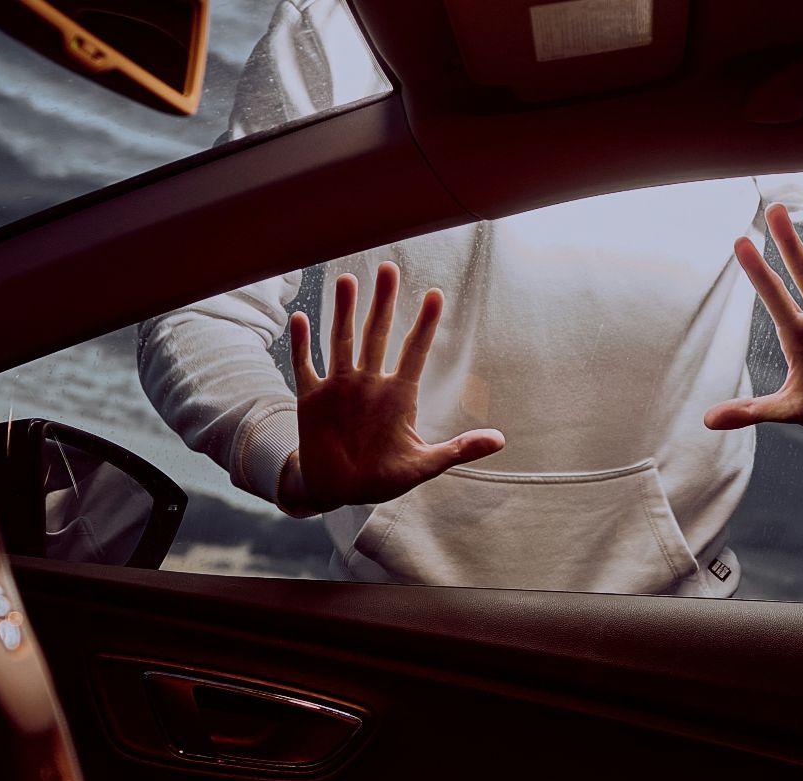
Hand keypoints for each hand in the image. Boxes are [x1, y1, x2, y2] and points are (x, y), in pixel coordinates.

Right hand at [279, 262, 503, 513]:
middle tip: (388, 267)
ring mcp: (340, 388)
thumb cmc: (382, 477)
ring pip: (342, 340)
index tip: (437, 295)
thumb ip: (458, 450)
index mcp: (398, 396)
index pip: (415, 352)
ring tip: (348, 280)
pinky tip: (301, 317)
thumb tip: (500, 440)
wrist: (339, 491)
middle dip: (384, 302)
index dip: (426, 325)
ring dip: (344, 311)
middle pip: (378, 334)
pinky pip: (305, 365)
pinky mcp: (311, 399)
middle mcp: (369, 384)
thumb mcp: (423, 465)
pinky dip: (302, 344)